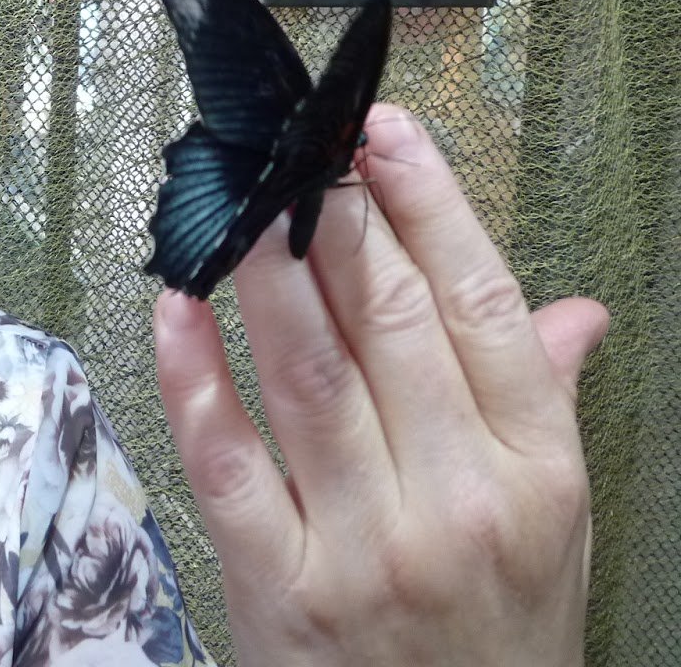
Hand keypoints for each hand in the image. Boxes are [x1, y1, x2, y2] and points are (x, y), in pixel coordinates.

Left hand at [153, 104, 607, 665]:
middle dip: (338, 220)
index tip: (383, 133)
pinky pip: (226, 461)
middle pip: (391, 324)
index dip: (431, 206)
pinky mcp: (277, 584)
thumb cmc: (499, 638)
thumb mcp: (555, 527)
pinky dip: (194, 379)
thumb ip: (548, 403)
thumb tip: (573, 310)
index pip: (482, 307)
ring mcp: (361, 545)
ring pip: (307, 375)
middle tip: (299, 148)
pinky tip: (175, 307)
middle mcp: (456, 502)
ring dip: (267, 275)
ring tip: (239, 199)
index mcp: (535, 472)